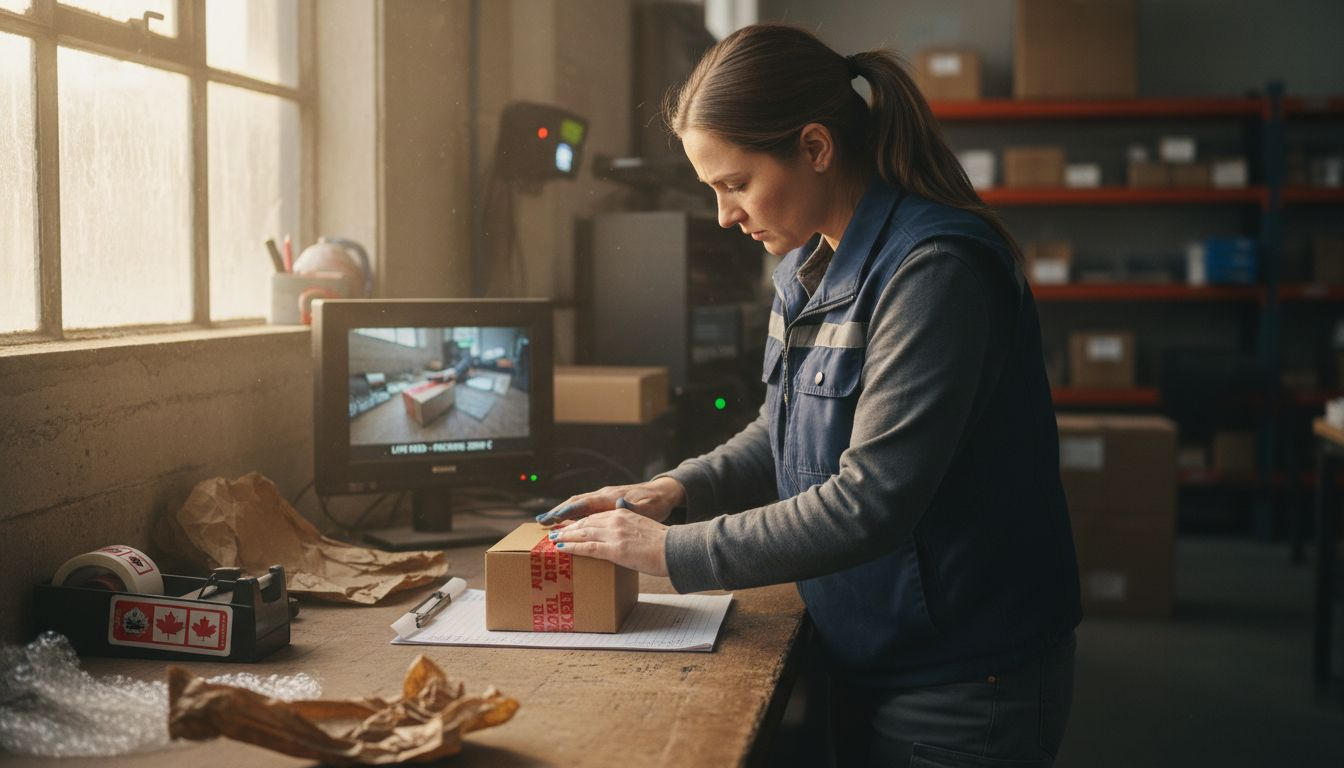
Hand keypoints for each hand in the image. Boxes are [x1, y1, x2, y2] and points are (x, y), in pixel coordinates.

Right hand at [535, 477, 684, 525]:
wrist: (663, 494)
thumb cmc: (656, 503)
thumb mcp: (649, 507)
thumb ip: (634, 506)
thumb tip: (620, 502)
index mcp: (611, 497)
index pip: (585, 503)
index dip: (568, 510)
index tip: (553, 517)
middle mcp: (604, 495)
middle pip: (576, 502)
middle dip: (558, 511)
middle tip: (541, 521)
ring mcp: (604, 498)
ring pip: (578, 504)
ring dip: (562, 512)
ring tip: (546, 521)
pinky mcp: (606, 503)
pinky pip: (584, 507)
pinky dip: (572, 513)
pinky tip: (564, 521)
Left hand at [547, 510, 669, 576]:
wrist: (676, 548)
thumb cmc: (665, 542)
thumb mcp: (645, 525)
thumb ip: (630, 522)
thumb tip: (623, 517)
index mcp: (624, 513)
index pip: (596, 516)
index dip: (581, 521)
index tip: (570, 525)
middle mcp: (616, 520)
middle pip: (586, 522)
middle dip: (569, 527)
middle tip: (555, 531)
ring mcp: (614, 534)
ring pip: (582, 533)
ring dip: (565, 536)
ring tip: (553, 540)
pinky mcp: (614, 549)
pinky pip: (587, 548)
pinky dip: (572, 547)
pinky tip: (561, 549)